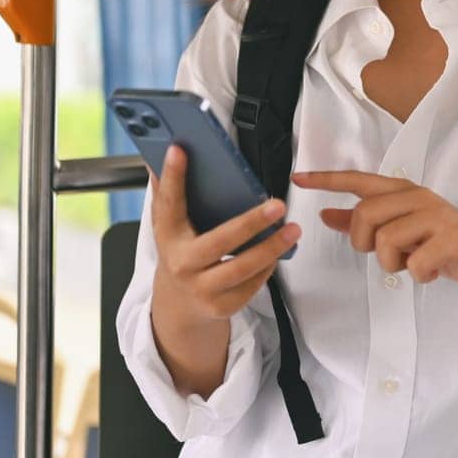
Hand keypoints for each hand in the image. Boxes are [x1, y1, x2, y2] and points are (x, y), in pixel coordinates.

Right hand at [149, 144, 301, 322]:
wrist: (179, 305)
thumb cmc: (181, 253)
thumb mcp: (170, 226)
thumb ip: (168, 193)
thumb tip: (164, 153)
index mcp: (168, 237)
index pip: (169, 203)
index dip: (173, 177)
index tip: (180, 150)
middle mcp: (183, 264)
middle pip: (220, 242)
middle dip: (250, 223)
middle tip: (277, 206)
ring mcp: (202, 289)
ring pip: (241, 269)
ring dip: (271, 248)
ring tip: (292, 230)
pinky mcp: (222, 306)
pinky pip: (251, 286)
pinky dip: (268, 268)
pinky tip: (279, 252)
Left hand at [293, 170, 457, 290]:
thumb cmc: (444, 243)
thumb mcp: (402, 231)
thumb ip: (365, 222)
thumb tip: (325, 214)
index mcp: (404, 192)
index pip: (359, 181)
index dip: (327, 180)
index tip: (298, 178)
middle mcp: (418, 197)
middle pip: (365, 215)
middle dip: (365, 244)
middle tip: (387, 255)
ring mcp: (436, 216)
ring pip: (386, 242)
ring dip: (395, 265)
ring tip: (415, 263)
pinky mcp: (452, 238)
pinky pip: (415, 263)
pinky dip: (420, 275)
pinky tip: (433, 271)